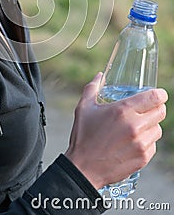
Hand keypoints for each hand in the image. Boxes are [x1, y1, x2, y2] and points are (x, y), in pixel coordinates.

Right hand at [65, 72, 167, 189]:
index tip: (159, 94)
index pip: (154, 97)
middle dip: (157, 108)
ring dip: (151, 126)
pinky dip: (147, 142)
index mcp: (122, 110)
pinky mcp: (143, 158)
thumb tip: (99, 75)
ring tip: (138, 127)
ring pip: (158, 129)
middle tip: (149, 109)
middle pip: (161, 112)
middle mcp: (135, 126)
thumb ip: (93, 87)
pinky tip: (134, 141)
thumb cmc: (83, 137)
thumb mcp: (84, 107)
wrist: (83, 168)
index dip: (160, 94)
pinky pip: (153, 145)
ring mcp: (141, 143)